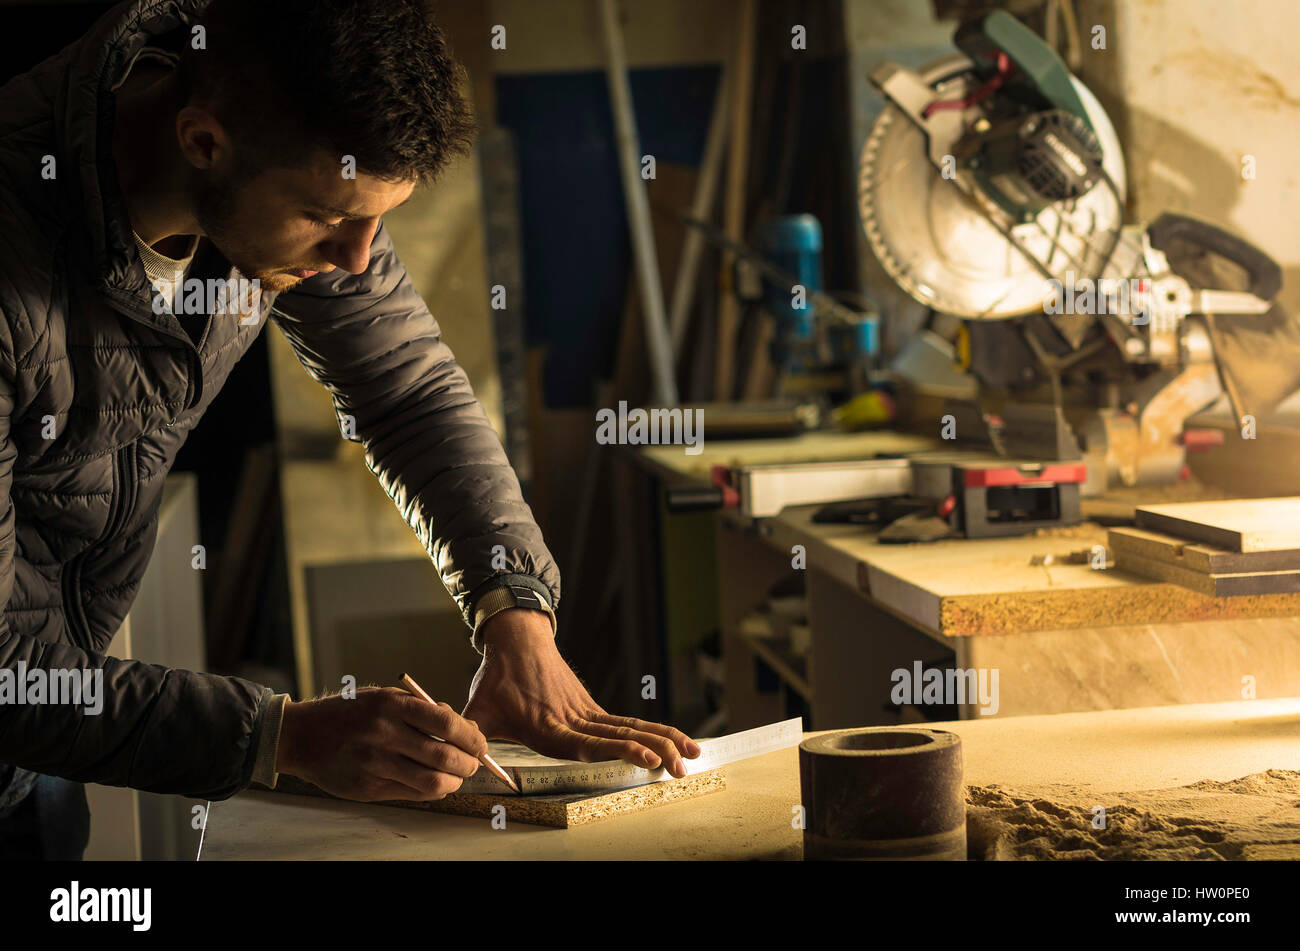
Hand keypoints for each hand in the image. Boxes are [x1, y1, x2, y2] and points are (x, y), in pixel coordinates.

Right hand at [276, 686, 486, 801]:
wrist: (302, 737)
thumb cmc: (350, 714)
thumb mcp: (384, 698)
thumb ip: (422, 711)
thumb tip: (464, 729)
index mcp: (391, 706)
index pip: (447, 724)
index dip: (471, 737)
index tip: (480, 743)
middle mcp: (384, 735)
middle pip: (444, 757)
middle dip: (468, 763)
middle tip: (474, 763)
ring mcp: (375, 765)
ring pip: (432, 782)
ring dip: (454, 782)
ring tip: (457, 776)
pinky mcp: (368, 788)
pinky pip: (412, 794)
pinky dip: (432, 791)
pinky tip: (435, 783)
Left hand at [462, 609, 700, 775]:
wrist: (517, 640)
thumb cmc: (495, 680)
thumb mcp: (476, 710)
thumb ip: (465, 738)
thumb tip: (451, 761)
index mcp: (549, 725)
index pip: (589, 743)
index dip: (619, 751)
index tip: (645, 757)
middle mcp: (573, 720)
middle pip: (621, 736)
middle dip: (654, 750)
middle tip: (680, 766)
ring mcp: (586, 713)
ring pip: (632, 726)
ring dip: (665, 740)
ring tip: (693, 754)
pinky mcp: (592, 709)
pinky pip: (627, 721)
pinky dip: (654, 732)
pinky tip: (675, 744)